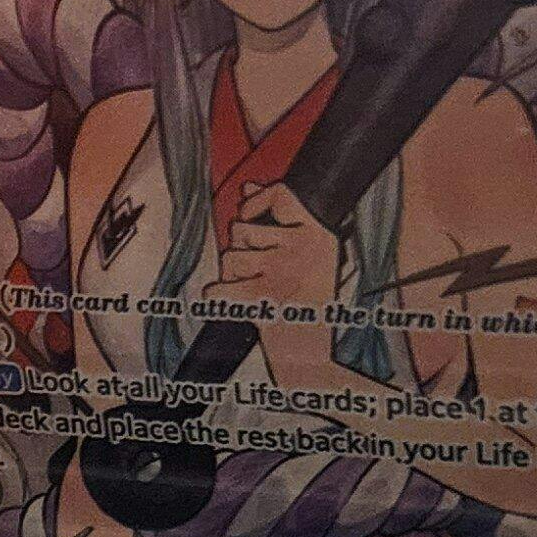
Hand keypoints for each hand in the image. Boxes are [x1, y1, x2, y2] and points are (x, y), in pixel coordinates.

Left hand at [210, 183, 350, 313]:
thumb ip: (280, 216)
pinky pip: (222, 286)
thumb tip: (248, 187)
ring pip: (231, 256)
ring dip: (231, 273)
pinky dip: (218, 295)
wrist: (313, 349)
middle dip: (239, 248)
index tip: (247, 212)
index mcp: (318, 233)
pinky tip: (224, 298)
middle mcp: (302, 246)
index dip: (255, 202)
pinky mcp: (264, 294)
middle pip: (243, 229)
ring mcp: (283, 268)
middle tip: (253, 268)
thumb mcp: (308, 253)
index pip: (280, 197)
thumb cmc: (309, 301)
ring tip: (246, 284)